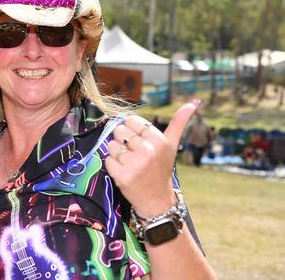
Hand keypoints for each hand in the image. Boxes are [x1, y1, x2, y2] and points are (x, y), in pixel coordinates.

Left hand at [105, 100, 199, 217]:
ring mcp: (134, 164)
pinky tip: (124, 171)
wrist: (157, 199)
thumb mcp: (172, 145)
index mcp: (159, 140)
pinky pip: (107, 159)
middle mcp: (148, 151)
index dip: (131, 128)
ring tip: (128, 162)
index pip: (131, 120)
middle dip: (122, 140)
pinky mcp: (122, 176)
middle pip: (119, 130)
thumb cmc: (161, 168)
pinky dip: (112, 164)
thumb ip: (179, 122)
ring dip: (116, 152)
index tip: (138, 140)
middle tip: (133, 152)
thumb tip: (193, 103)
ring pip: (111, 144)